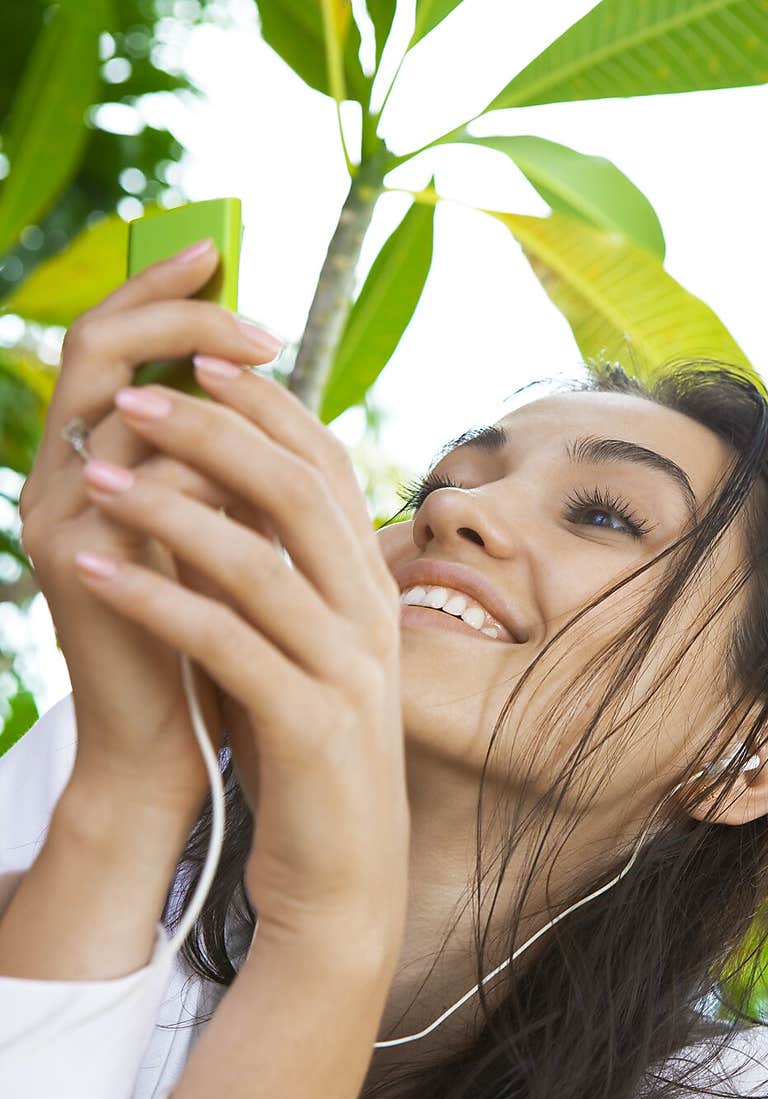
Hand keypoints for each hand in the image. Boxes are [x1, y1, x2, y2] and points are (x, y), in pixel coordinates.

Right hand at [19, 239, 283, 813]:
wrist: (168, 741)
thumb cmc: (201, 633)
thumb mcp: (214, 532)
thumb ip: (219, 464)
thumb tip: (266, 383)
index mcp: (90, 464)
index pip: (107, 344)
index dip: (156, 290)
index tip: (221, 250)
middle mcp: (57, 476)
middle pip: (96, 345)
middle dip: (181, 315)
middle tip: (264, 323)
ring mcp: (57, 514)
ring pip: (119, 402)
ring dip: (202, 378)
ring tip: (271, 370)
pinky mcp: (76, 559)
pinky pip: (142, 477)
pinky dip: (205, 457)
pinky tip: (255, 459)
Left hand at [74, 359, 409, 963]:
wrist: (347, 874)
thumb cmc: (309, 753)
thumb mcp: (307, 647)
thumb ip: (286, 573)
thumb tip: (229, 492)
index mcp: (367, 586)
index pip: (326, 467)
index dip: (266, 405)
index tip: (199, 358)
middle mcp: (368, 614)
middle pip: (297, 492)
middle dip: (216, 434)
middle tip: (136, 399)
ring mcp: (346, 669)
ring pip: (261, 560)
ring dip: (173, 510)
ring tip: (95, 479)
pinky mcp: (311, 725)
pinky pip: (229, 645)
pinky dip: (161, 603)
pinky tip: (98, 576)